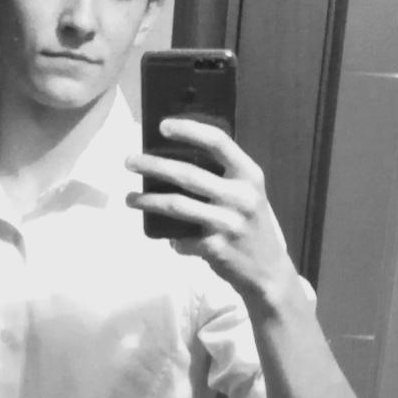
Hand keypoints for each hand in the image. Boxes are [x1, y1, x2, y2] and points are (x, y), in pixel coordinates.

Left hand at [127, 120, 295, 313]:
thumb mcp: (248, 194)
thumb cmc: (250, 226)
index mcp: (249, 175)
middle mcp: (240, 196)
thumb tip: (177, 160)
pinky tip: (164, 236)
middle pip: (188, 174)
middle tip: (130, 161)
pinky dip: (170, 238)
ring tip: (130, 198)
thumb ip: (224, 177)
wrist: (268, 271)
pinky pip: (182, 239)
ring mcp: (228, 223)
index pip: (218, 142)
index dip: (189, 130)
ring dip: (148, 201)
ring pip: (177, 205)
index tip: (163, 126)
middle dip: (153, 165)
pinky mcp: (216, 248)